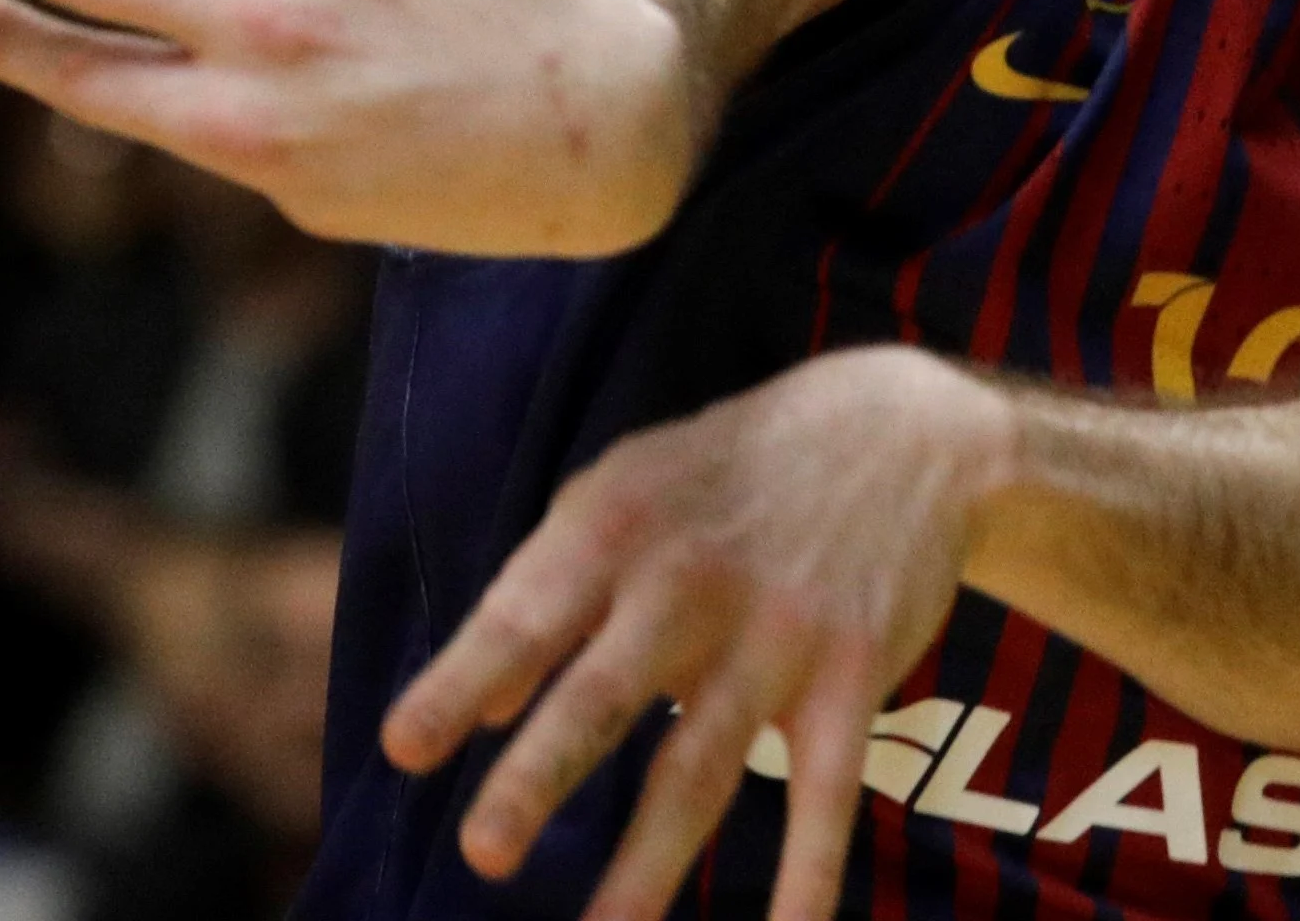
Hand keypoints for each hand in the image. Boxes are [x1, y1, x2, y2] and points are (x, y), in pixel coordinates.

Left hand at [384, 348, 1014, 920]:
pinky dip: (808, 869)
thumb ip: (546, 590)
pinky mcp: (853, 675)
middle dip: (540, 774)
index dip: (457, 681)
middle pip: (603, 694)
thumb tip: (481, 710)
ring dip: (652, 856)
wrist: (898, 431)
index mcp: (612, 527)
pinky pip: (826, 790)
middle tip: (484, 851)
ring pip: (703, 760)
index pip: (521, 614)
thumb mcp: (620, 495)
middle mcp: (687, 581)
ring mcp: (776, 633)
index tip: (402, 749)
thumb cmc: (722, 473)